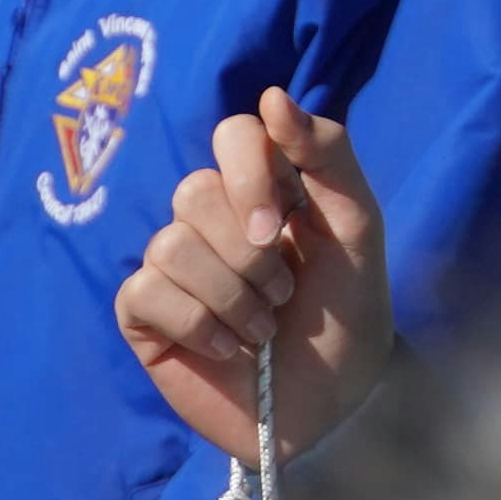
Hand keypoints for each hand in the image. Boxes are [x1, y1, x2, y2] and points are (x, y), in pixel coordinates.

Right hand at [114, 91, 393, 465]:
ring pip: (170, 243)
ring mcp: (172, 265)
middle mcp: (211, 217)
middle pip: (196, 192)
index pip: (234, 136)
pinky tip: (227, 348)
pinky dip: (198, 324)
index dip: (251, 174)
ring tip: (262, 328)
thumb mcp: (356, 226)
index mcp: (263, 186)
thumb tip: (270, 96)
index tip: (285, 224)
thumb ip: (327, 154)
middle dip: (252, 254)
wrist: (333, 403)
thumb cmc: (347, 311)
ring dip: (232, 296)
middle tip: (285, 295)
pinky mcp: (144, 314)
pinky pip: (146, 291)